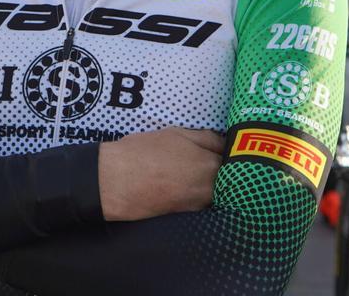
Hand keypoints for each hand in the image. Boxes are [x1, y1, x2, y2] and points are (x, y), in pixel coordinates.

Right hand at [98, 127, 223, 220]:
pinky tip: (185, 185)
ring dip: (212, 183)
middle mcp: (210, 188)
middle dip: (224, 170)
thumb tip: (223, 144)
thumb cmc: (144, 152)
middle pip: (228, 178)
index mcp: (211, 164)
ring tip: (194, 172)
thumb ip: (205, 139)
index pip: (233, 159)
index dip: (229, 152)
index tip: (224, 149)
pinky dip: (199, 194)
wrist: (115, 182)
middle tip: (209, 160)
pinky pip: (201, 202)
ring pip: (216, 192)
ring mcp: (198, 204)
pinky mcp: (185, 215)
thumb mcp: (177, 134)